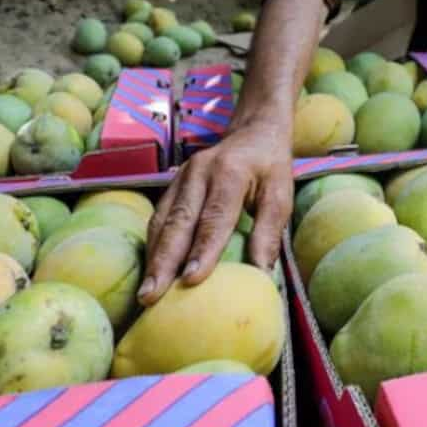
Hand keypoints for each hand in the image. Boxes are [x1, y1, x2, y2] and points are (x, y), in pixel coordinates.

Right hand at [138, 121, 292, 305]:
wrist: (253, 130)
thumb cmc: (270, 167)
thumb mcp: (280, 195)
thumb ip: (269, 232)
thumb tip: (260, 275)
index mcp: (229, 173)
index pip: (214, 218)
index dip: (202, 251)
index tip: (190, 281)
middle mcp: (199, 173)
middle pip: (178, 222)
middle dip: (163, 262)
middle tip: (151, 296)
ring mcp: (181, 177)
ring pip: (162, 220)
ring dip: (152, 258)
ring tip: (146, 293)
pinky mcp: (172, 184)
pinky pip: (158, 217)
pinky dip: (153, 245)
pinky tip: (150, 270)